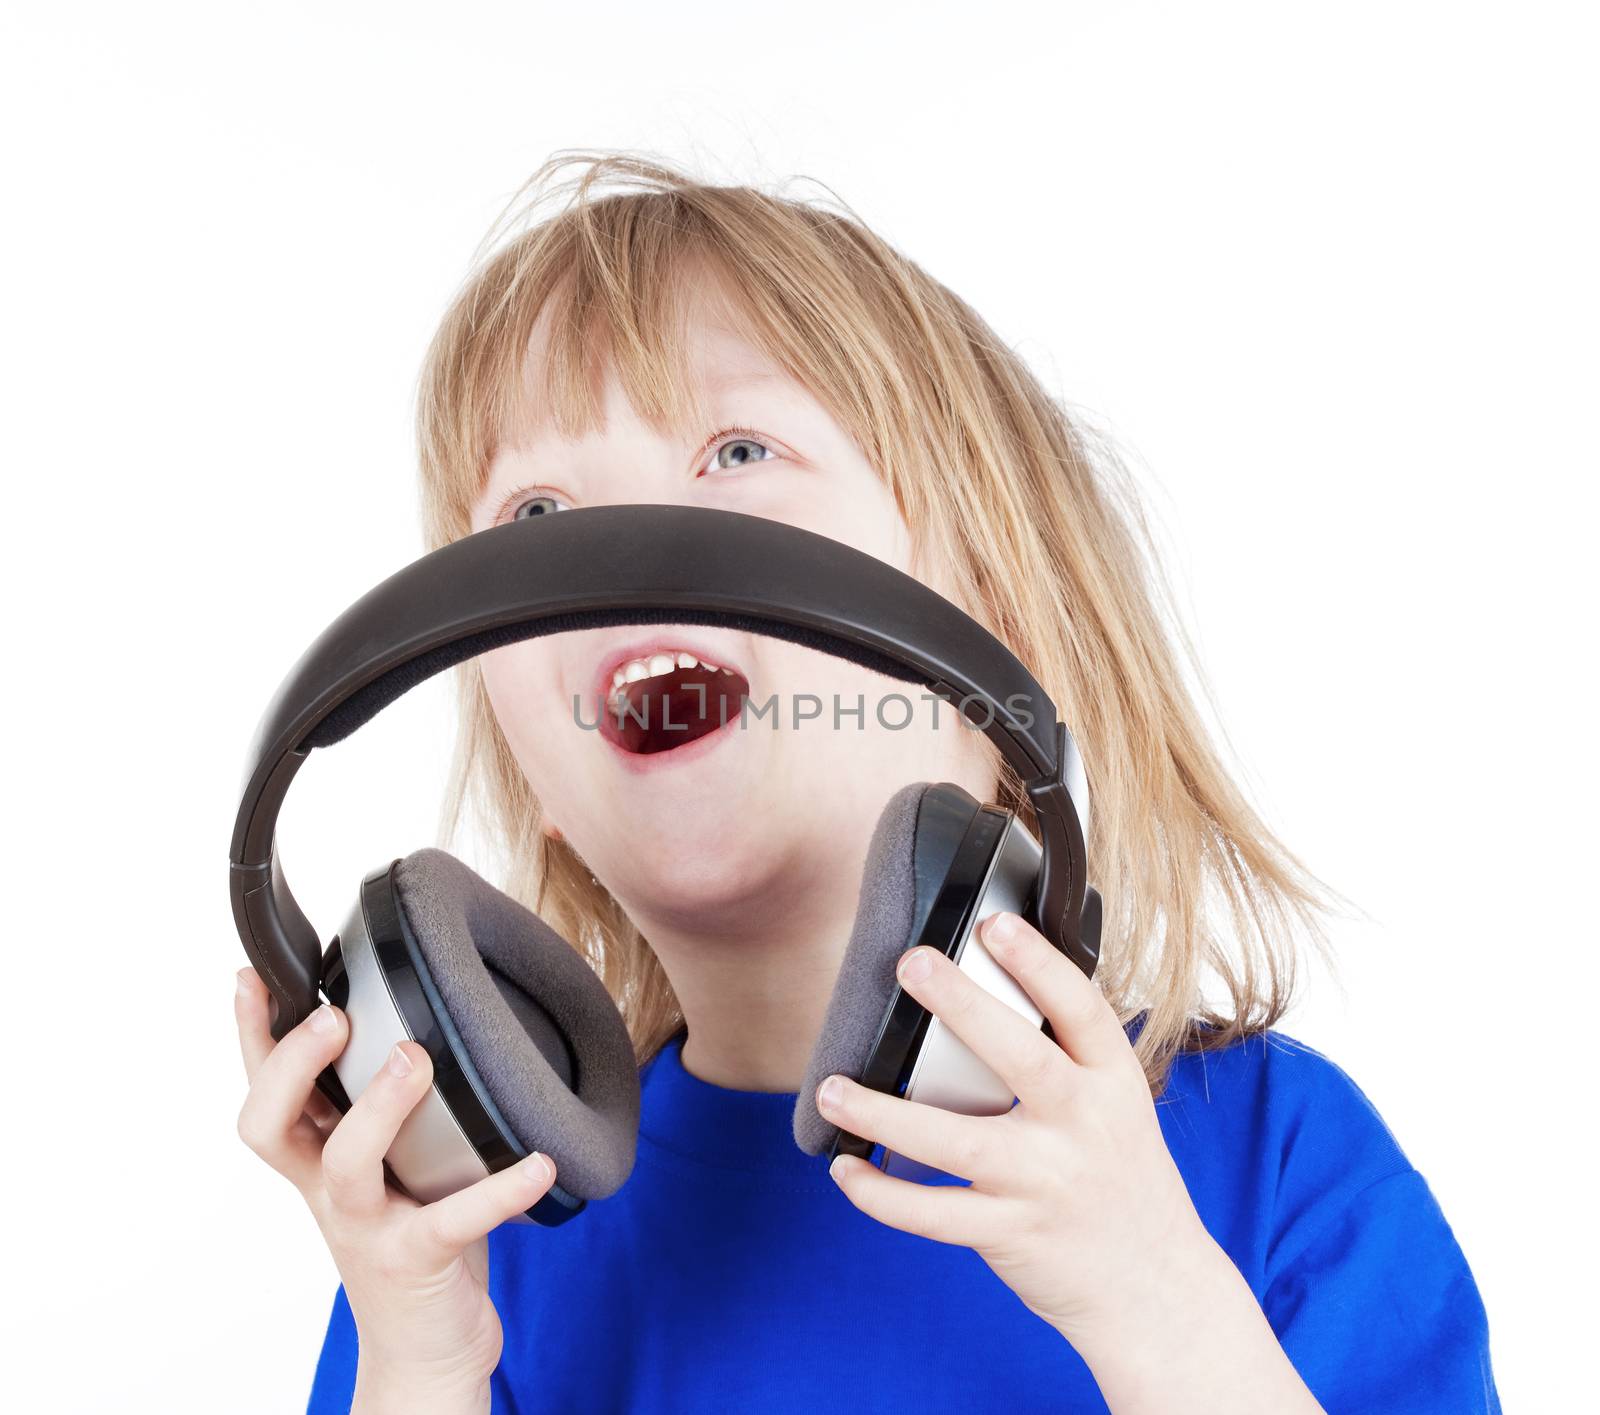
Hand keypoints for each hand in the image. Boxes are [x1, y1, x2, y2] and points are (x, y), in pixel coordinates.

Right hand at [233, 966, 555, 1410]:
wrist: (426, 1350)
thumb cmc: (412, 1236)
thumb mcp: (390, 1166)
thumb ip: (387, 1105)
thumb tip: (418, 1012)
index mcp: (317, 1160)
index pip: (265, 1092)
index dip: (250, 1037)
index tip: (251, 977)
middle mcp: (330, 1191)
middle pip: (272, 1126)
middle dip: (292, 1065)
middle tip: (333, 1016)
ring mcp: (369, 1228)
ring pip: (348, 1166)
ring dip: (377, 1107)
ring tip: (416, 1059)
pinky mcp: (419, 1261)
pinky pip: (455, 1221)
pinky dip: (501, 1189)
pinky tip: (540, 1163)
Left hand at [816, 911, 1216, 1349]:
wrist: (1156, 1291)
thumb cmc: (1122, 1180)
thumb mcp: (1119, 1108)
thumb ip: (1068, 1058)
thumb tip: (997, 985)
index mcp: (1114, 1085)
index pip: (1082, 1010)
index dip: (1040, 962)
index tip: (994, 923)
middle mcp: (1082, 1128)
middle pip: (1020, 1058)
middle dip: (963, 1007)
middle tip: (911, 963)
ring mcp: (1043, 1183)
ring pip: (955, 1142)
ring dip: (884, 1113)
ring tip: (832, 1087)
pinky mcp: (1010, 1232)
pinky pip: (933, 1214)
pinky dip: (881, 1195)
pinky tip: (846, 1167)